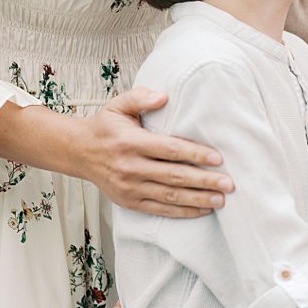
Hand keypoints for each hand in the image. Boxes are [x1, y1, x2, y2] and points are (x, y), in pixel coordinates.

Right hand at [76, 88, 232, 216]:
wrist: (79, 152)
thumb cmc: (105, 127)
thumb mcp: (118, 105)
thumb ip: (140, 97)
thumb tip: (164, 96)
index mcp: (131, 142)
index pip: (169, 149)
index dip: (194, 154)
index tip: (217, 158)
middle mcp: (131, 167)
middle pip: (174, 176)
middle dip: (204, 181)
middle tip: (229, 184)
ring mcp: (130, 187)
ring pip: (170, 196)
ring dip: (198, 199)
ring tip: (221, 199)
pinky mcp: (130, 202)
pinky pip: (160, 210)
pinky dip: (182, 211)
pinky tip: (202, 209)